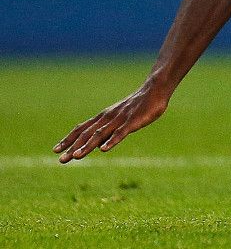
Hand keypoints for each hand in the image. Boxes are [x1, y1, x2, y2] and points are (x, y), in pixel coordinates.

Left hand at [55, 82, 170, 162]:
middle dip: (72, 148)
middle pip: (86, 134)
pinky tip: (103, 149)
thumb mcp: (119, 116)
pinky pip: (120, 133)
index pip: (81, 129)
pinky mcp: (132, 122)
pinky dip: (111, 141)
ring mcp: (119, 120)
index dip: (68, 140)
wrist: (155, 89)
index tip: (56, 150)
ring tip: (76, 157)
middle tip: (60, 160)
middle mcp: (107, 118)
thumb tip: (99, 142)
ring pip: (99, 134)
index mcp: (103, 117)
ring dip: (87, 146)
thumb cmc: (138, 104)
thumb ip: (109, 128)